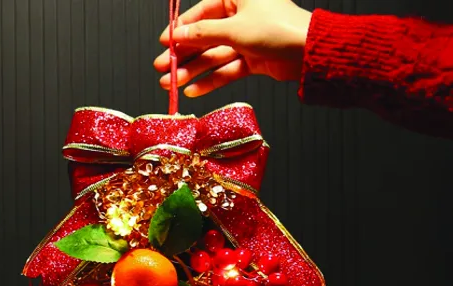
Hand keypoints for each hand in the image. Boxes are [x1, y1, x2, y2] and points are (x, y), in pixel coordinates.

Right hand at [154, 0, 311, 97]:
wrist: (307, 52)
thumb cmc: (276, 29)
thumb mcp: (233, 28)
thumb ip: (202, 33)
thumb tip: (177, 35)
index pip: (203, 11)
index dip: (182, 28)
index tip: (165, 42)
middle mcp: (243, 15)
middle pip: (206, 36)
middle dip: (183, 54)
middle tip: (162, 67)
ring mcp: (247, 38)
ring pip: (214, 55)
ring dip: (192, 70)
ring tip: (172, 83)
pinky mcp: (253, 58)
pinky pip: (226, 69)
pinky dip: (210, 80)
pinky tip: (193, 90)